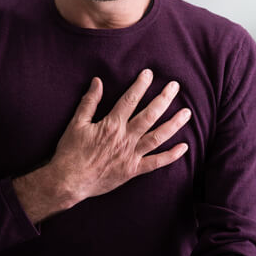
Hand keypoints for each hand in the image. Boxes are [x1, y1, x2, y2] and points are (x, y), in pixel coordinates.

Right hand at [14, 69, 190, 222]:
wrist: (69, 181)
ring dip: (173, 124)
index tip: (150, 74)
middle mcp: (125, 138)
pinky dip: (171, 156)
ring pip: (157, 137)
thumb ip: (89, 102)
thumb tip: (97, 81)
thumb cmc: (70, 152)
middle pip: (149, 115)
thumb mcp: (76, 123)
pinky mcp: (133, 171)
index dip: (141, 85)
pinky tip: (184, 147)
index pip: (130, 100)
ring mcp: (131, 155)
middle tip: (175, 86)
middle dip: (163, 99)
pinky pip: (155, 163)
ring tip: (187, 113)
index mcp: (111, 125)